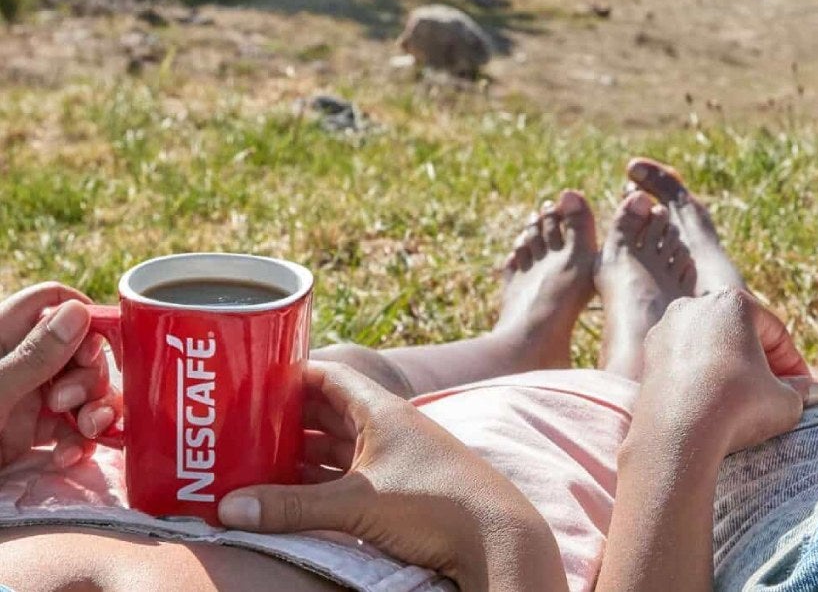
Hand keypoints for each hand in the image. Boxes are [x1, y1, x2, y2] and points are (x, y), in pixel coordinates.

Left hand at [0, 283, 115, 467]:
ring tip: (88, 431)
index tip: (99, 345)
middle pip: (79, 348)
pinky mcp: (27, 437)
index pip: (52, 302)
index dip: (83, 316)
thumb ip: (33, 357)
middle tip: (72, 403)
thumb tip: (78, 311)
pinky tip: (69, 457)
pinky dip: (78, 442)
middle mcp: (18, 363)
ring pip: (82, 389)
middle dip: (91, 374)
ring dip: (95, 409)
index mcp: (0, 338)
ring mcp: (24, 400)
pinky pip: (70, 429)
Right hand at [218, 362, 564, 591]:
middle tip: (240, 425)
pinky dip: (319, 480)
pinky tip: (291, 492)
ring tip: (254, 459)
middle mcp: (387, 427)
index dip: (291, 373)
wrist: (496, 537)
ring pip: (336, 447)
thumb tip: (228, 509)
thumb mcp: (357, 503)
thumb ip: (292, 506)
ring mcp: (394, 457)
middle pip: (327, 412)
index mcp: (380, 410)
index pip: (329, 375)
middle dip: (286, 418)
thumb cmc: (434, 503)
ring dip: (300, 453)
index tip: (253, 378)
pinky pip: (348, 475)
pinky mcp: (399, 488)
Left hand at [636, 288, 817, 457]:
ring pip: (710, 346)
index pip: (775, 333)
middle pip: (741, 334)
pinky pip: (685, 361)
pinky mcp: (648, 352)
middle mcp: (695, 304)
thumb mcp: (785, 401)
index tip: (802, 390)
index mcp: (733, 303)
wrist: (679, 433)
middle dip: (761, 363)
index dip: (794, 364)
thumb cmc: (738, 407)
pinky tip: (712, 403)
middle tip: (776, 395)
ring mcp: (667, 326)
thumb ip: (800, 390)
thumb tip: (809, 389)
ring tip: (743, 402)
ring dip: (729, 368)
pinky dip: (700, 376)